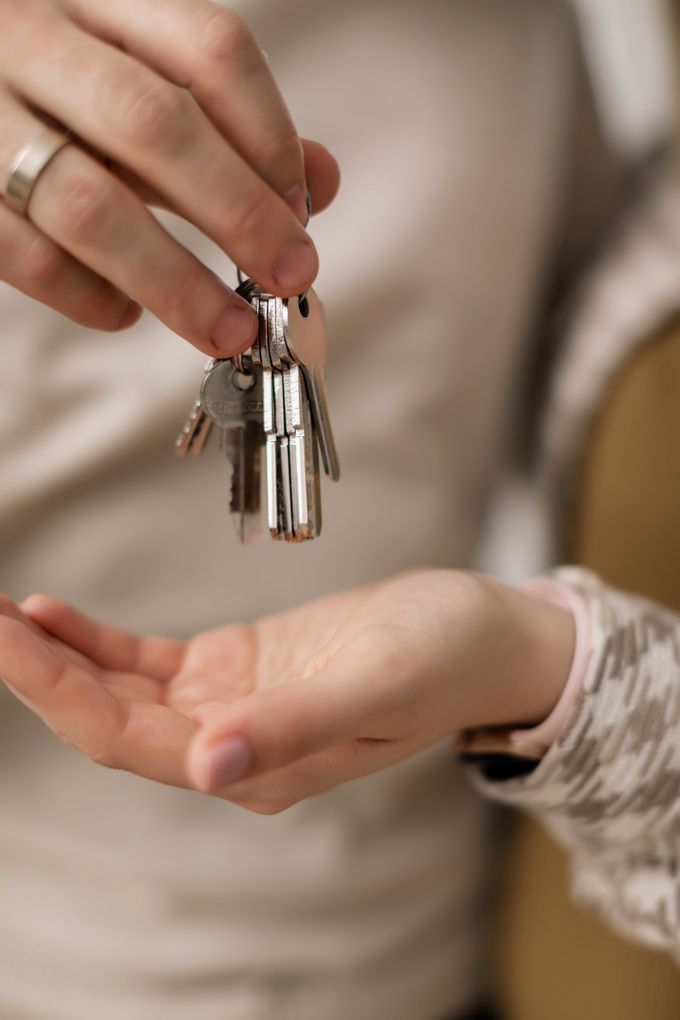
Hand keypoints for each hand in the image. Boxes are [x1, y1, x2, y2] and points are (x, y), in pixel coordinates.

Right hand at [0, 0, 339, 352]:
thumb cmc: (56, 98)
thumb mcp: (137, 85)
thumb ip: (225, 126)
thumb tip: (318, 182)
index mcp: (95, 1)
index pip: (209, 48)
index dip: (270, 135)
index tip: (302, 208)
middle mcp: (31, 41)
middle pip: (153, 123)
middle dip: (238, 212)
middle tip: (289, 274)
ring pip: (87, 204)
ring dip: (175, 281)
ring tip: (229, 329)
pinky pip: (32, 259)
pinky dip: (91, 298)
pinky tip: (125, 311)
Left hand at [0, 571, 573, 812]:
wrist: (481, 636)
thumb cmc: (442, 658)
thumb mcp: (376, 683)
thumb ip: (295, 728)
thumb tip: (208, 772)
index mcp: (257, 767)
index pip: (126, 740)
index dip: (55, 693)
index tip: (2, 639)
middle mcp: (230, 746)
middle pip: (104, 718)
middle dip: (34, 671)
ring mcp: (229, 707)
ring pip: (116, 690)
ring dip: (53, 656)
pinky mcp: (236, 667)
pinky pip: (147, 662)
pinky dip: (96, 640)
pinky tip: (53, 613)